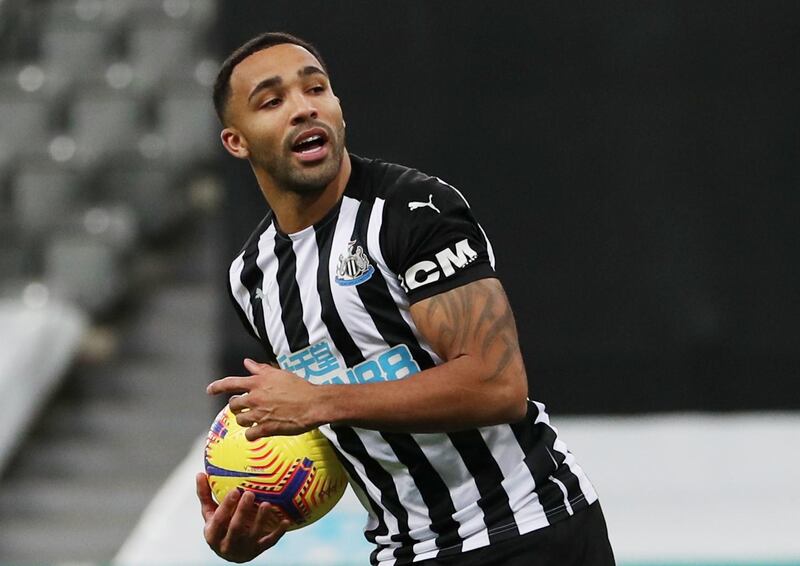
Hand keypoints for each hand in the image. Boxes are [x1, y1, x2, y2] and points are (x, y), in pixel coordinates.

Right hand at [196, 472, 288, 562]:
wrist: (231, 552)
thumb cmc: (219, 525)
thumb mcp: (210, 513)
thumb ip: (205, 495)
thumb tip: (199, 473)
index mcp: (213, 534)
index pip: (219, 520)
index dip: (226, 506)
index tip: (234, 491)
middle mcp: (227, 544)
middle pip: (236, 528)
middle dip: (242, 512)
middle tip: (250, 493)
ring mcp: (244, 549)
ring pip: (253, 535)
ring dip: (260, 520)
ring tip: (266, 504)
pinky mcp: (258, 550)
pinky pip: (269, 541)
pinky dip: (278, 532)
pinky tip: (286, 520)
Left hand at [207, 359, 321, 438]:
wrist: (313, 403)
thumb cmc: (299, 387)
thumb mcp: (279, 373)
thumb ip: (260, 369)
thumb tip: (248, 363)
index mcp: (257, 383)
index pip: (231, 383)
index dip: (218, 387)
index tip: (210, 390)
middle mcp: (255, 398)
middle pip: (234, 404)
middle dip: (236, 406)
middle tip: (242, 407)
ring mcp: (260, 414)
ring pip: (240, 420)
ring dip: (244, 419)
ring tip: (252, 418)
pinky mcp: (266, 428)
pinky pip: (250, 434)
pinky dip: (251, 434)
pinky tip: (256, 432)